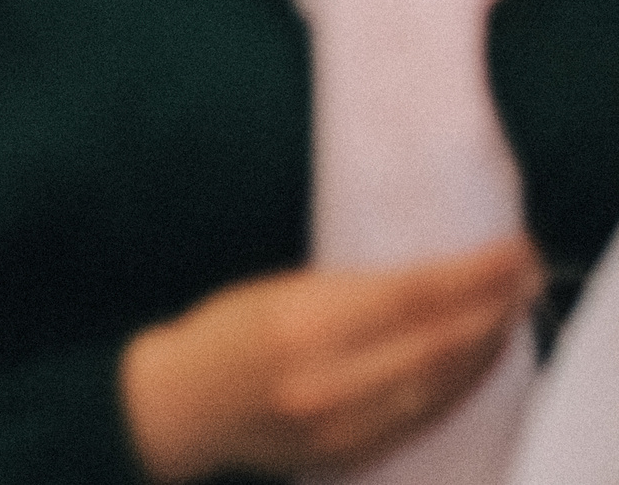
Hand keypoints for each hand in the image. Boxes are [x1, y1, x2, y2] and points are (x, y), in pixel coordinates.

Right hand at [120, 236, 542, 480]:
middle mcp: (327, 381)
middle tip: (524, 275)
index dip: (472, 273)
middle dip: (492, 308)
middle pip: (438, 344)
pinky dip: (459, 388)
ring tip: (511, 314)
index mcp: (301, 324)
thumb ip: (348, 292)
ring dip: (486, 348)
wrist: (180, 405)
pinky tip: (475, 363)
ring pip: (441, 386)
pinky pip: (424, 420)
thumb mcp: (277, 292)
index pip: (412, 296)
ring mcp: (342, 426)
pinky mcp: (350, 453)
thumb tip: (431, 283)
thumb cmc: (222, 334)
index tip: (510, 250)